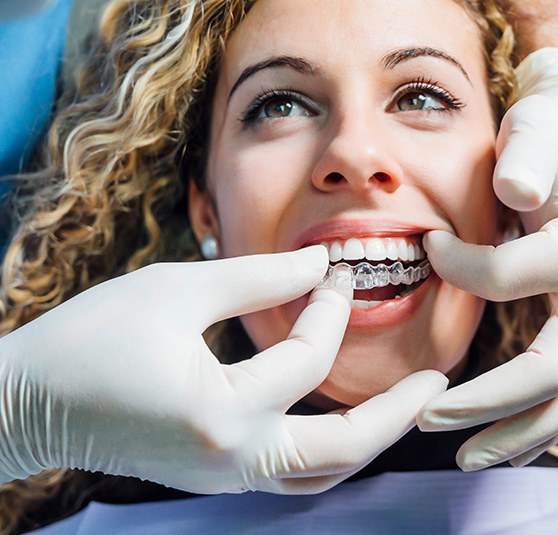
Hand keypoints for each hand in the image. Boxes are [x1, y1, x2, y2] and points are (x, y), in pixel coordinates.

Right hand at [0, 246, 446, 493]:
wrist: (26, 400)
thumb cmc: (90, 338)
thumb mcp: (176, 290)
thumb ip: (256, 277)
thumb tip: (316, 265)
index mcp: (222, 411)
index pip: (306, 357)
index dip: (327, 306)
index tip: (335, 270)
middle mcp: (232, 460)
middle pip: (342, 450)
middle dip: (397, 414)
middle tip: (436, 384)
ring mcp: (224, 477)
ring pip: (320, 473)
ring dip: (366, 438)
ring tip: (401, 405)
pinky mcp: (214, 475)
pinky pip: (289, 471)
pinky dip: (324, 444)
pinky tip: (336, 412)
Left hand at [416, 50, 557, 470]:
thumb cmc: (557, 132)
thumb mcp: (546, 129)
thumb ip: (536, 154)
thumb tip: (516, 192)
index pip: (515, 274)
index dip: (464, 266)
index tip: (427, 247)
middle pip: (555, 367)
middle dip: (490, 399)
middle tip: (429, 417)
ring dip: (518, 433)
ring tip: (468, 456)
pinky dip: (544, 426)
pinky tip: (512, 446)